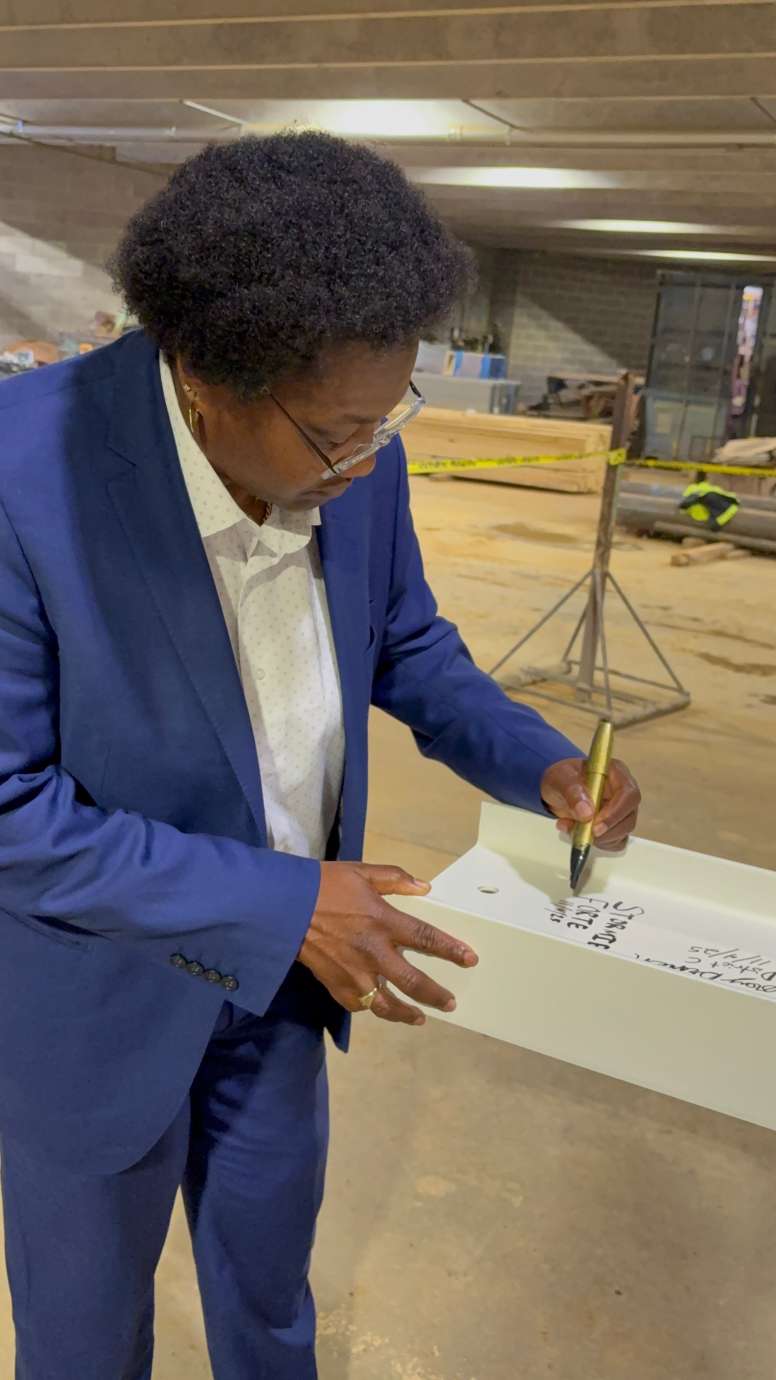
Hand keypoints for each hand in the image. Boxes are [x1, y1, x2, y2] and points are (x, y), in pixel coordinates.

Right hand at [298, 862, 478, 1026]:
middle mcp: (373, 952)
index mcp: (383, 921)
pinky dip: (372, 1008)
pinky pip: (359, 1005)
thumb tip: (424, 887)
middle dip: (435, 995)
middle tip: (450, 1003)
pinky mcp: (335, 985)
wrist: (282, 907)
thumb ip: (395, 879)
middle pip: (412, 982)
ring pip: (386, 1004)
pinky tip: (381, 1008)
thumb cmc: (324, 885)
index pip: (425, 939)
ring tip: (420, 1018)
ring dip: (406, 1014)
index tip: (470, 959)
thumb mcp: (362, 872)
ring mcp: (354, 973)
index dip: (450, 950)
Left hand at [540, 757, 641, 850]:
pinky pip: (616, 841)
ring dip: (600, 838)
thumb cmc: (562, 778)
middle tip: (585, 834)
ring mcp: (622, 810)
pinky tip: (580, 835)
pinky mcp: (616, 825)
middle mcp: (624, 792)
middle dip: (608, 830)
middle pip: (629, 815)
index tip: (596, 824)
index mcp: (616, 773)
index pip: (628, 794)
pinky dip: (600, 844)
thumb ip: (572, 791)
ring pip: (624, 831)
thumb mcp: (560, 778)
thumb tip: (587, 813)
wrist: (558, 789)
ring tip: (572, 829)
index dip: (615, 812)